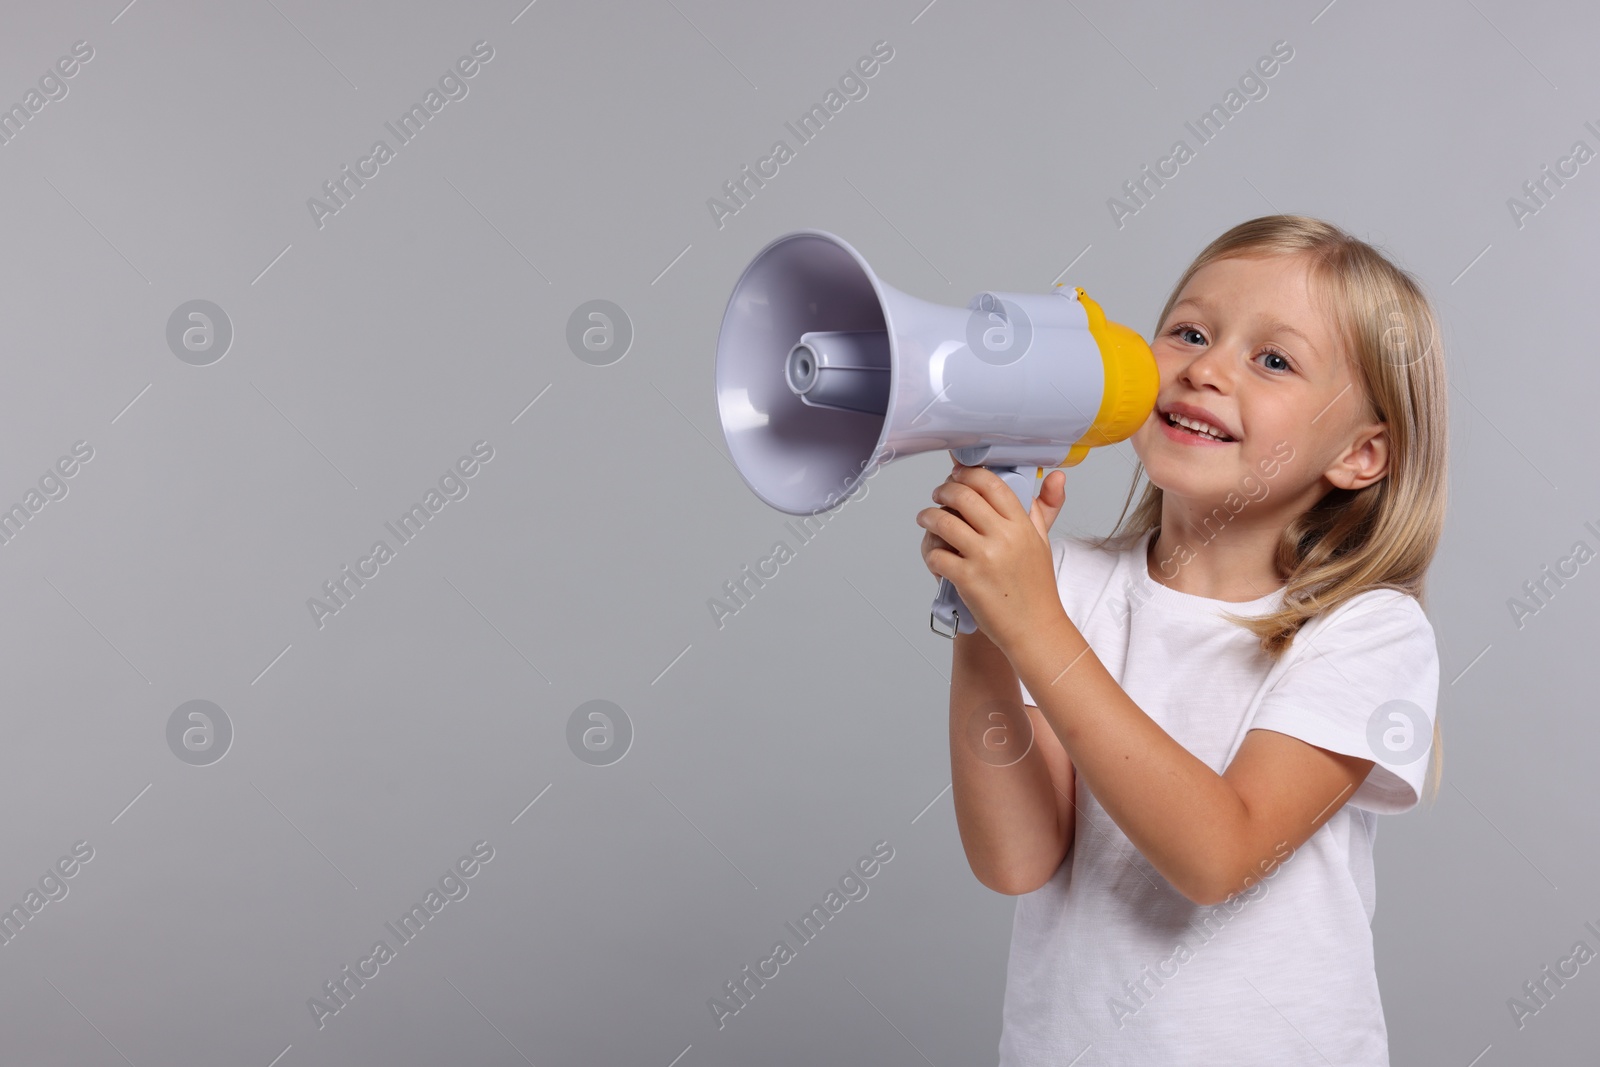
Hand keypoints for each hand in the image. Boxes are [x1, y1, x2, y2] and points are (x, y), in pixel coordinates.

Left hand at [917, 454, 1066, 647]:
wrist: (1035, 629)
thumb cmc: (1036, 589)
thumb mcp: (1043, 543)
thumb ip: (1041, 509)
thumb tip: (1055, 478)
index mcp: (1022, 525)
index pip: (992, 484)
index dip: (969, 474)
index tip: (957, 475)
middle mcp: (1004, 537)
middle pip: (964, 496)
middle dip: (944, 490)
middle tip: (938, 494)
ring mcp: (984, 558)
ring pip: (943, 522)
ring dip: (928, 516)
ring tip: (926, 518)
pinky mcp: (967, 579)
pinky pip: (937, 555)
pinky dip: (930, 553)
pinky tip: (934, 554)